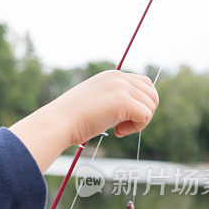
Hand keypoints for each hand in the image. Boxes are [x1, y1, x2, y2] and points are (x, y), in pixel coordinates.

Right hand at [9, 70, 158, 171]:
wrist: (57, 123)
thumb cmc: (70, 119)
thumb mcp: (94, 101)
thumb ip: (112, 99)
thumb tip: (133, 109)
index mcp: (111, 76)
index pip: (144, 84)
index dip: (139, 104)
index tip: (121, 118)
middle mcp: (118, 77)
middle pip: (152, 94)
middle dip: (143, 113)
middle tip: (123, 125)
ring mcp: (121, 88)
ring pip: (151, 106)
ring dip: (138, 122)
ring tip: (118, 129)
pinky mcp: (123, 101)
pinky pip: (146, 116)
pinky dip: (135, 128)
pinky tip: (116, 132)